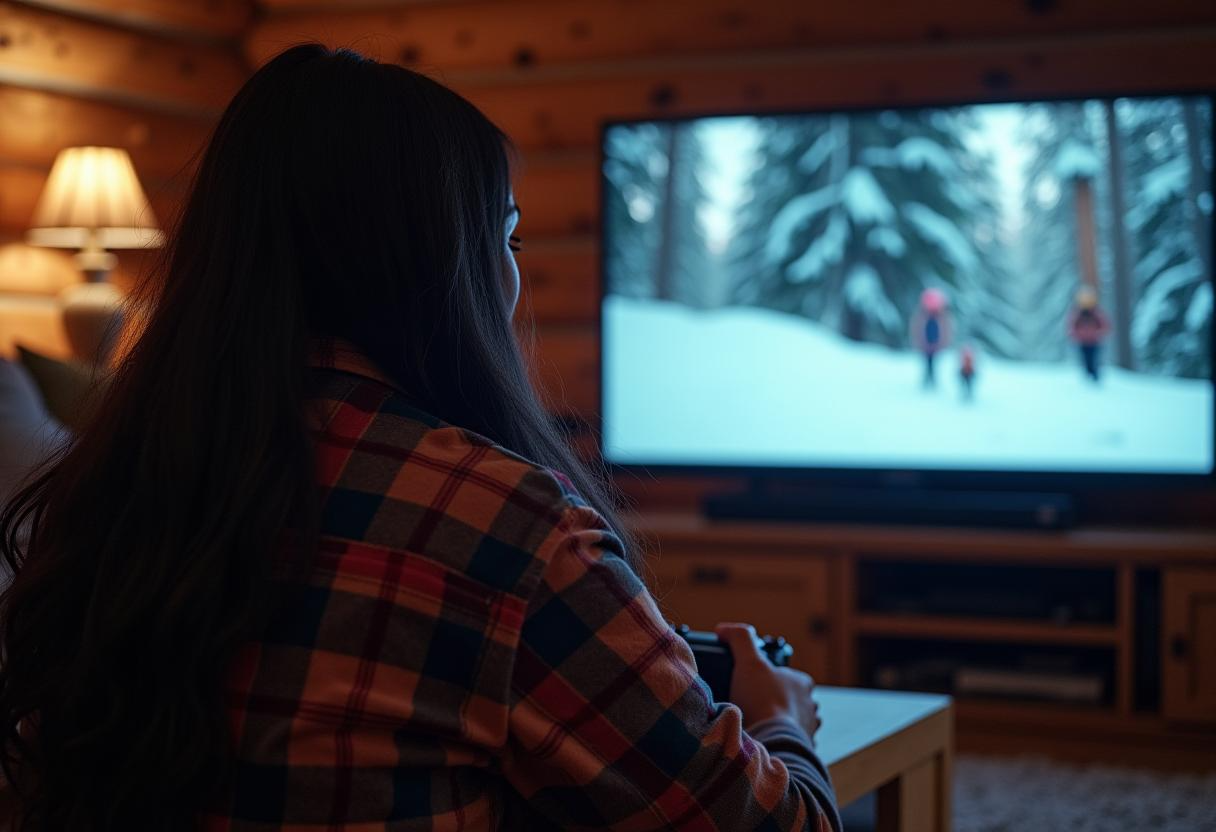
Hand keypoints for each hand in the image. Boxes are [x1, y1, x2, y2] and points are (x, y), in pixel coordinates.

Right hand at [715, 622, 821, 742]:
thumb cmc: (763, 701)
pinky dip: (776, 739)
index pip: (786, 674)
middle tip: (749, 703)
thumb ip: (739, 638)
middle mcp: (810, 705)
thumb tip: (724, 629)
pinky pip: (787, 741)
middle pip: (788, 698)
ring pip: (789, 720)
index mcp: (802, 683)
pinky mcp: (801, 748)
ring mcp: (808, 729)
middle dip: (771, 700)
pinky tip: (761, 739)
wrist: (772, 741)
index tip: (751, 682)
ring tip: (754, 723)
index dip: (768, 676)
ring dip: (774, 721)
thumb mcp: (749, 661)